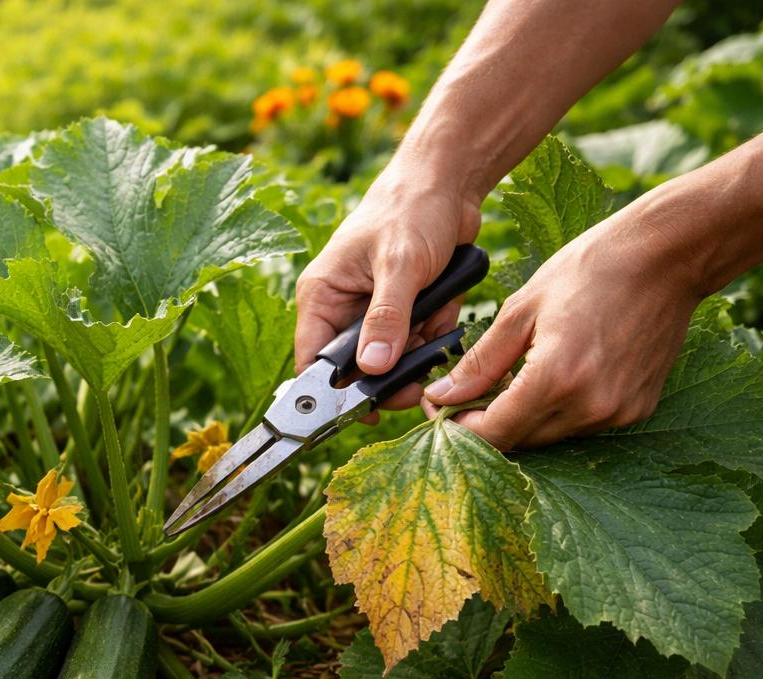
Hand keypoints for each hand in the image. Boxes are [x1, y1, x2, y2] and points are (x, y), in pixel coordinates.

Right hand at [293, 165, 481, 413]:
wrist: (450, 181)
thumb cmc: (412, 209)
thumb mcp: (401, 265)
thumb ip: (387, 318)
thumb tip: (371, 369)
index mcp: (322, 296)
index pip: (313, 361)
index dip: (331, 393)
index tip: (363, 412)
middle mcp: (341, 308)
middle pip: (356, 368)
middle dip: (389, 375)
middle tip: (416, 384)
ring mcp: (373, 310)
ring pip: (391, 358)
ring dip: (417, 351)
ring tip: (436, 322)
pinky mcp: (403, 309)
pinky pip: (416, 340)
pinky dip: (435, 332)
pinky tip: (445, 305)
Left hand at [423, 215, 701, 448]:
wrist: (669, 256)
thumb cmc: (591, 269)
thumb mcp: (521, 309)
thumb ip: (480, 362)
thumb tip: (443, 396)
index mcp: (555, 379)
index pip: (492, 433)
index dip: (457, 427)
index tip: (439, 407)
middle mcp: (589, 406)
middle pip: (518, 441)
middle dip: (485, 423)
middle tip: (464, 394)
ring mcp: (617, 413)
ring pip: (548, 437)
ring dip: (521, 418)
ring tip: (507, 380)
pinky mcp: (636, 410)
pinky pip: (580, 426)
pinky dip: (556, 411)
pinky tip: (550, 378)